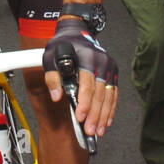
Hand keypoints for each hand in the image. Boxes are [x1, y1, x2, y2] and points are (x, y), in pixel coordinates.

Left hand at [42, 19, 116, 137]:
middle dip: (95, 114)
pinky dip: (110, 109)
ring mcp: (109, 68)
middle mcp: (102, 62)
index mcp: (87, 57)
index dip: (85, 102)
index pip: (87, 84)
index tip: (80, 116)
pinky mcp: (112, 73)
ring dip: (104, 115)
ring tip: (98, 131)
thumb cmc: (63, 45)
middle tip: (90, 130)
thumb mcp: (50, 56)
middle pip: (100, 93)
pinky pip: (113, 94)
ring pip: (108, 96)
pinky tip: (107, 121)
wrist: (77, 32)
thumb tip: (56, 96)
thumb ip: (52, 76)